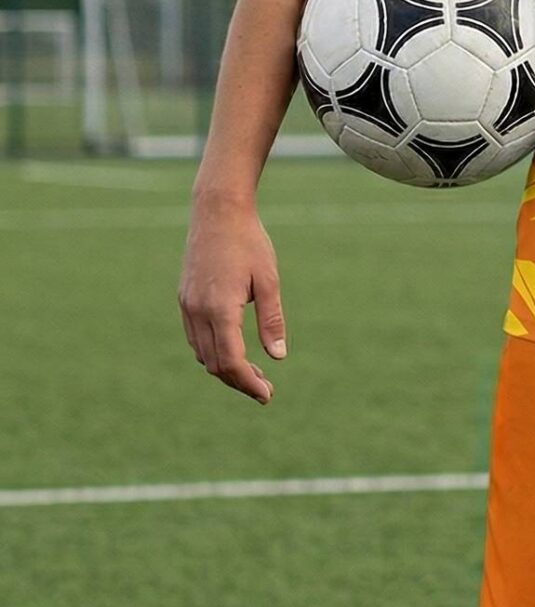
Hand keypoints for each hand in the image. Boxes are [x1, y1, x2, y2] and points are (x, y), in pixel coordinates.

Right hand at [178, 194, 286, 404]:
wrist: (217, 211)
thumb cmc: (249, 242)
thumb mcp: (269, 281)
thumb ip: (272, 320)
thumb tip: (278, 357)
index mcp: (220, 309)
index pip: (231, 361)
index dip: (248, 383)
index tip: (266, 395)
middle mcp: (198, 311)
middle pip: (215, 364)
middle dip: (239, 381)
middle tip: (265, 389)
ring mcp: (188, 305)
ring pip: (202, 353)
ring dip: (225, 369)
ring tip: (254, 372)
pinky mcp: (185, 298)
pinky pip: (195, 337)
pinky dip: (213, 352)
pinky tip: (234, 350)